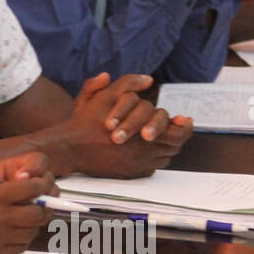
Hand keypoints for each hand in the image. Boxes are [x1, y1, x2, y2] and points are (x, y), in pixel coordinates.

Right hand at [0, 153, 57, 253]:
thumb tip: (17, 186)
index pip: (30, 188)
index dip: (41, 187)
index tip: (42, 187)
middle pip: (37, 213)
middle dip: (43, 208)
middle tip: (40, 205)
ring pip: (32, 231)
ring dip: (33, 225)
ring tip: (26, 220)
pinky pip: (20, 247)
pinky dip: (22, 241)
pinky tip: (14, 235)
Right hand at [58, 73, 193, 177]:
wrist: (69, 148)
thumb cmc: (86, 122)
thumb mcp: (105, 96)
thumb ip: (127, 84)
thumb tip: (148, 79)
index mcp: (144, 134)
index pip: (179, 134)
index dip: (185, 126)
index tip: (184, 119)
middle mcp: (145, 153)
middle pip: (175, 146)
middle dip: (176, 134)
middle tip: (176, 127)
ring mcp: (138, 166)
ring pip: (165, 157)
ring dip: (165, 146)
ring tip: (160, 136)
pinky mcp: (131, 174)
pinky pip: (152, 167)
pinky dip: (153, 157)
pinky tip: (146, 148)